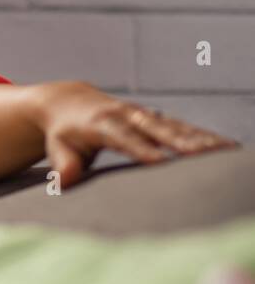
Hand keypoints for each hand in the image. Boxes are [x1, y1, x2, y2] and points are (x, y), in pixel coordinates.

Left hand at [30, 80, 239, 187]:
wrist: (68, 101)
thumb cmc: (63, 132)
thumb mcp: (57, 147)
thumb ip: (63, 164)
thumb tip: (62, 181)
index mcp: (100, 123)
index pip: (122, 137)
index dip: (140, 148)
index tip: (158, 161)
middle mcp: (125, 115)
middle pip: (156, 128)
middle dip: (180, 140)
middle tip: (204, 153)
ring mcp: (142, 114)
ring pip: (175, 125)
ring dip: (200, 137)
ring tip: (226, 150)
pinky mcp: (154, 117)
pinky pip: (182, 126)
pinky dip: (204, 135)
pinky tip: (226, 146)